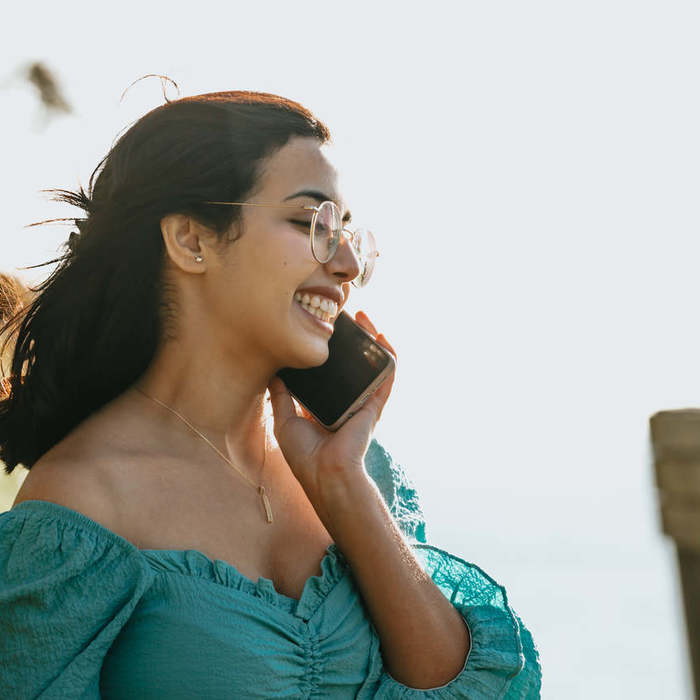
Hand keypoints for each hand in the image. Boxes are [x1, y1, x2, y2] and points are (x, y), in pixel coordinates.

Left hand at [267, 310, 396, 508]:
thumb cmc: (304, 455)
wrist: (326, 474)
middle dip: (349, 339)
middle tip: (344, 316)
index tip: (320, 330)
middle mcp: (345, 401)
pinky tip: (383, 338)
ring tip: (365, 318)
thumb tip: (273, 372)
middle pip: (350, 364)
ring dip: (370, 341)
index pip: (326, 373)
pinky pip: (385, 377)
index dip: (325, 352)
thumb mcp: (284, 421)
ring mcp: (361, 402)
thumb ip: (280, 396)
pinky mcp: (374, 405)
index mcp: (323, 406)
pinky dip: (387, 357)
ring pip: (369, 365)